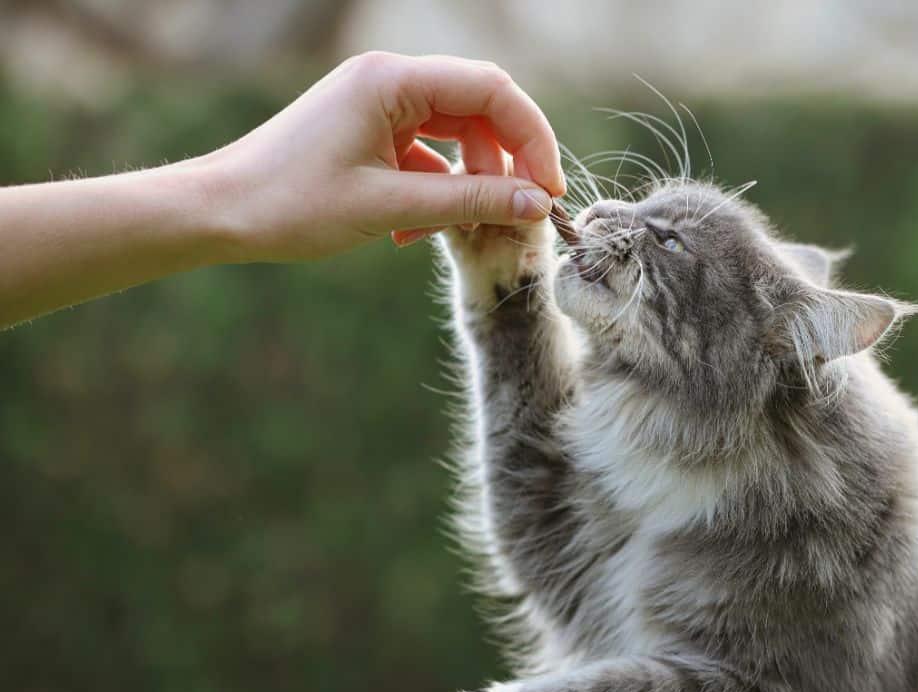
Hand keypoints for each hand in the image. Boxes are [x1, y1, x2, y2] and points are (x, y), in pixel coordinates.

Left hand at [203, 52, 565, 260]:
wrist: (220, 213)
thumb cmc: (292, 204)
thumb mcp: (391, 207)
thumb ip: (470, 202)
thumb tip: (537, 204)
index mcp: (391, 80)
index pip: (492, 90)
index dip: (531, 138)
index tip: (548, 189)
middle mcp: (388, 80)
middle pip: (479, 109)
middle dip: (507, 163)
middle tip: (525, 211)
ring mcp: (378, 105)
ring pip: (455, 135)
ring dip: (470, 184)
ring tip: (460, 230)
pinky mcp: (369, 132)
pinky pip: (425, 155)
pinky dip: (435, 192)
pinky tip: (414, 237)